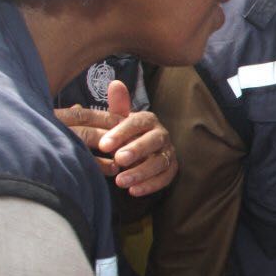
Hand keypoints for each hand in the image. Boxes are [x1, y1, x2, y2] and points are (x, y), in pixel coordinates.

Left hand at [54, 80, 177, 195]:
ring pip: (160, 162)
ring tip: (121, 182)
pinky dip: (151, 185)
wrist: (137, 150)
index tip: (104, 145)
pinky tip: (134, 191)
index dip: (122, 133)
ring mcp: (168, 152)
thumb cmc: (125, 134)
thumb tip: (114, 83)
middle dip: (136, 151)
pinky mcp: (171, 169)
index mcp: (148, 120)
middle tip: (118, 160)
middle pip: (152, 141)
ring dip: (141, 172)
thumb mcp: (118, 120)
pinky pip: (165, 178)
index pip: (137, 123)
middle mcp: (161, 134)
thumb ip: (117, 105)